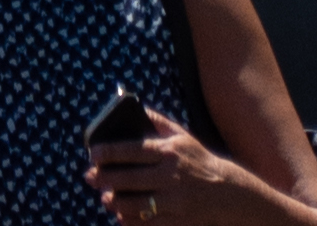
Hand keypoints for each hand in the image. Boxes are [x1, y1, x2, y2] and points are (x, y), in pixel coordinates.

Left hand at [85, 110, 259, 216]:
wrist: (227, 192)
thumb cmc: (198, 160)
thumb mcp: (182, 136)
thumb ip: (156, 121)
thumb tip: (130, 101)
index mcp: (169, 151)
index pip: (133, 150)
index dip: (110, 152)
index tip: (92, 154)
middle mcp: (171, 176)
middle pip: (131, 178)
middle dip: (106, 178)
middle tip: (89, 178)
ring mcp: (174, 201)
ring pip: (137, 204)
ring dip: (116, 202)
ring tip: (105, 199)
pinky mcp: (177, 221)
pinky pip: (149, 223)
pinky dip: (132, 221)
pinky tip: (121, 217)